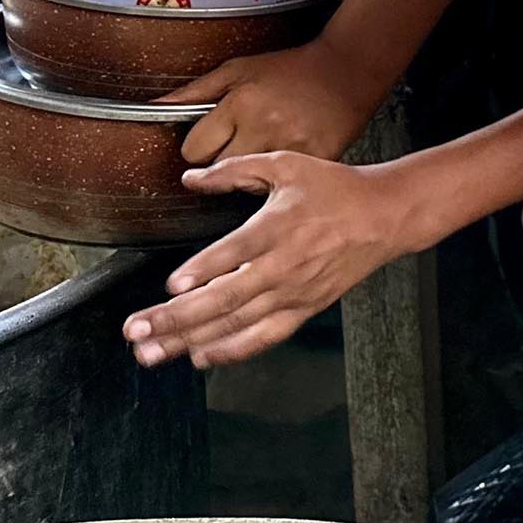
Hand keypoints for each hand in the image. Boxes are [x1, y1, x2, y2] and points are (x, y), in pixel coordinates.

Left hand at [122, 153, 417, 368]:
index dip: (204, 269)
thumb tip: (190, 178)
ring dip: (190, 340)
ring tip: (150, 351)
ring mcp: (295, 292)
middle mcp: (285, 264)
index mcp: (280, 226)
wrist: (386, 216)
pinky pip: (264, 336)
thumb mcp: (287, 165)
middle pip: (226, 297)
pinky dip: (232, 350)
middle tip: (136, 329)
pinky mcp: (305, 308)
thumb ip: (235, 170)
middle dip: (176, 317)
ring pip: (236, 322)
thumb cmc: (336, 189)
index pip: (236, 251)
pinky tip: (200, 357)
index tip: (171, 285)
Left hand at [167, 38, 383, 164]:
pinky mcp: (314, 160)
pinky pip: (282, 184)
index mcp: (240, 105)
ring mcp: (291, 147)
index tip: (212, 140)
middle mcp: (263, 128)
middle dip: (224, 160)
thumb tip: (156, 107)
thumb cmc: (293, 68)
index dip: (200, 146)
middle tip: (241, 143)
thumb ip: (194, 91)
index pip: (194, 151)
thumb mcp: (238, 69)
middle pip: (219, 171)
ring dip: (251, 174)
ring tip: (265, 149)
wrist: (348, 69)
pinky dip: (281, 178)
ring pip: (248, 185)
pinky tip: (289, 156)